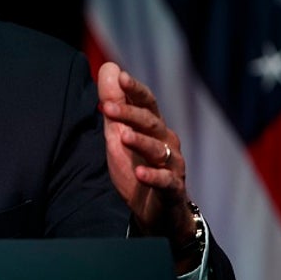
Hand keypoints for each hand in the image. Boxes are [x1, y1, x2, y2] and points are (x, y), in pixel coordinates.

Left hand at [97, 62, 198, 269]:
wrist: (155, 211)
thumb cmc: (137, 167)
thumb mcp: (119, 135)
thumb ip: (114, 105)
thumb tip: (109, 68)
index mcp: (154, 127)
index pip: (146, 102)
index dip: (134, 89)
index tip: (119, 76)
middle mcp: (167, 141)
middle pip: (152, 122)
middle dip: (130, 113)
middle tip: (107, 107)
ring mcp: (173, 165)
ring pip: (159, 149)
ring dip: (141, 141)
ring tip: (122, 137)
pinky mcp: (173, 189)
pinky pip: (166, 181)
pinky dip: (153, 176)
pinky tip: (140, 173)